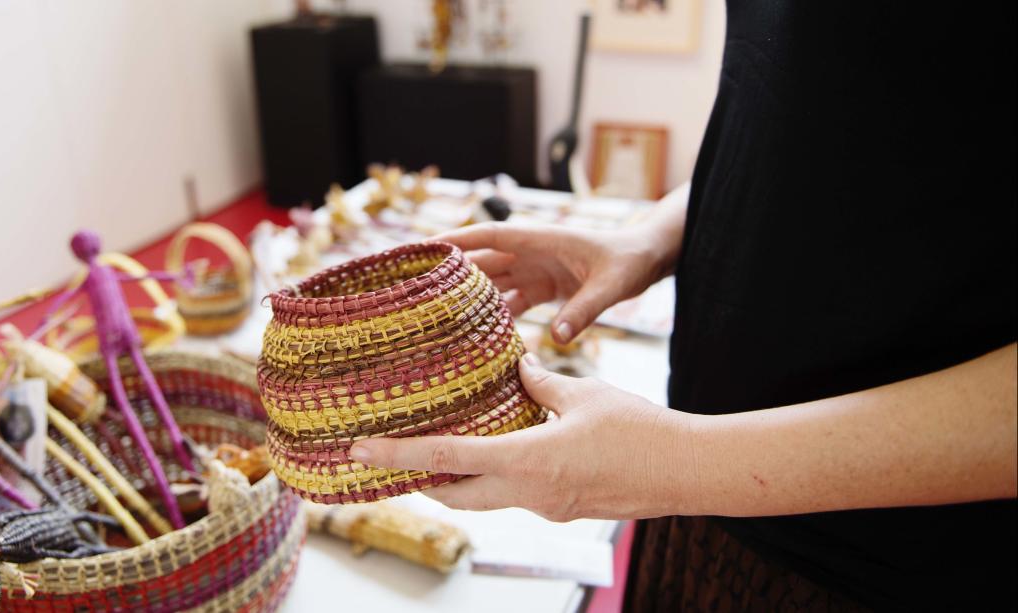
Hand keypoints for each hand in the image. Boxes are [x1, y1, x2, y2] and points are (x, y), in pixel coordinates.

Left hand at [348, 353, 698, 521]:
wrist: (688, 471)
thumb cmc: (640, 429)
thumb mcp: (584, 394)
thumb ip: (542, 383)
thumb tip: (520, 367)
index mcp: (526, 460)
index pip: (446, 459)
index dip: (397, 454)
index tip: (359, 449)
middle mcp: (528, 492)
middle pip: (454, 494)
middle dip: (420, 478)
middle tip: (393, 455)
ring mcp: (546, 506)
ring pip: (485, 498)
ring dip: (459, 479)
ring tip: (443, 447)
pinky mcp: (563, 508)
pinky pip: (516, 494)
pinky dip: (497, 475)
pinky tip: (505, 448)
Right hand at [436, 222, 675, 342]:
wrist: (647, 259)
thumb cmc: (630, 261)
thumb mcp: (611, 285)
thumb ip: (585, 311)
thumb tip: (559, 338)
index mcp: (539, 240)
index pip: (488, 236)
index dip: (455, 241)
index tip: (424, 248)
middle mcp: (530, 253)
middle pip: (481, 262)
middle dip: (450, 273)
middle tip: (417, 290)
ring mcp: (534, 271)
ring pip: (492, 284)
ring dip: (469, 299)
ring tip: (438, 319)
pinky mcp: (543, 289)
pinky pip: (510, 302)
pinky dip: (494, 317)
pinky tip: (477, 337)